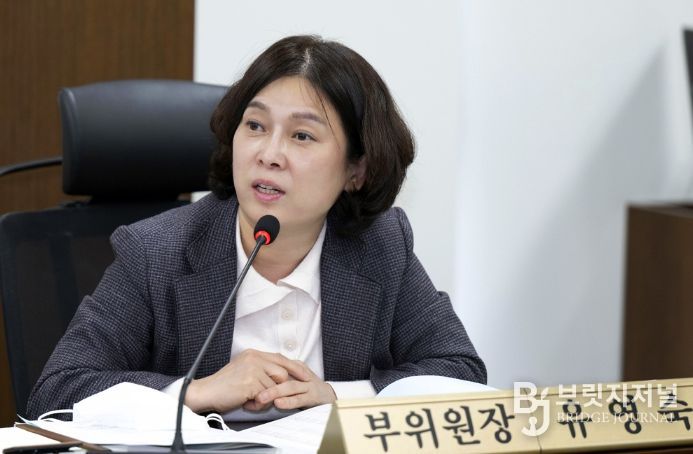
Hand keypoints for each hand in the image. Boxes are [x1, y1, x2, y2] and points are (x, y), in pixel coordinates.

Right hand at [185, 349, 310, 412]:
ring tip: (249, 399)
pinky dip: (257, 404)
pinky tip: (245, 402)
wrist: (206, 392)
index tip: (305, 376)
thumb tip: (282, 376)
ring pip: (274, 387)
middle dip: (278, 388)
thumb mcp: (245, 370)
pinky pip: (265, 396)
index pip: (280, 358)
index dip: (295, 368)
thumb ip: (261, 369)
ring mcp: (253, 369)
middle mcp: (254, 358)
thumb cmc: (225, 385)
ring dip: (264, 398)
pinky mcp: (251, 382)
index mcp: (253, 353)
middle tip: (264, 396)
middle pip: (282, 373)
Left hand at [243, 361, 336, 410]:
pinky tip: (279, 404)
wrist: (329, 397)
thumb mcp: (291, 380)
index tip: (244, 382)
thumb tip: (254, 380)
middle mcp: (300, 374)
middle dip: (263, 383)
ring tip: (261, 398)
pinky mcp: (314, 396)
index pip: (275, 367)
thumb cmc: (307, 389)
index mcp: (293, 367)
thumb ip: (276, 378)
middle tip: (249, 390)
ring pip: (289, 386)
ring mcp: (308, 385)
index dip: (259, 373)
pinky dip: (289, 401)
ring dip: (274, 392)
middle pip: (280, 375)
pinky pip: (300, 398)